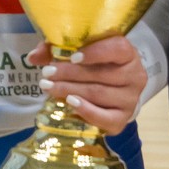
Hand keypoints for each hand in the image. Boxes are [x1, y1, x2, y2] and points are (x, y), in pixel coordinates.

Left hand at [27, 35, 145, 133]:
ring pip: (98, 94)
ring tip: (49, 87)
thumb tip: (33, 57)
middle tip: (47, 73)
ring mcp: (130, 99)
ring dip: (70, 90)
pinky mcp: (122, 119)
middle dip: (70, 74)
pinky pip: (105, 118)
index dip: (95, 52)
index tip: (72, 57)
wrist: (114, 89)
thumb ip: (58, 49)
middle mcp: (135, 76)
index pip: (117, 49)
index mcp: (128, 53)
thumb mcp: (80, 50)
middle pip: (101, 75)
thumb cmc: (96, 65)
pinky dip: (86, 111)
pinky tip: (70, 103)